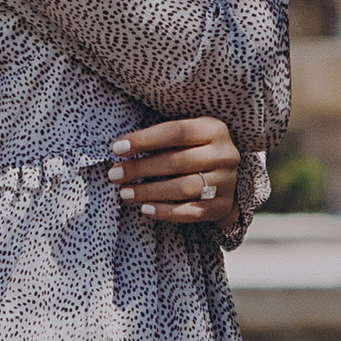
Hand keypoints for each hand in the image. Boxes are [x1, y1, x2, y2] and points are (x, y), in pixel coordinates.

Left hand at [110, 116, 243, 225]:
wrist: (227, 177)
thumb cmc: (194, 150)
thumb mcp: (188, 134)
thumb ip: (162, 137)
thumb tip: (120, 147)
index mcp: (214, 129)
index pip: (175, 131)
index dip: (144, 139)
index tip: (116, 148)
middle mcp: (224, 155)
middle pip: (177, 161)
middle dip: (141, 168)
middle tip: (114, 174)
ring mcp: (226, 182)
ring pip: (183, 188)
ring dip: (149, 191)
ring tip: (125, 193)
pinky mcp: (221, 206)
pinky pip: (190, 212)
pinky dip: (165, 211)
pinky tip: (145, 209)